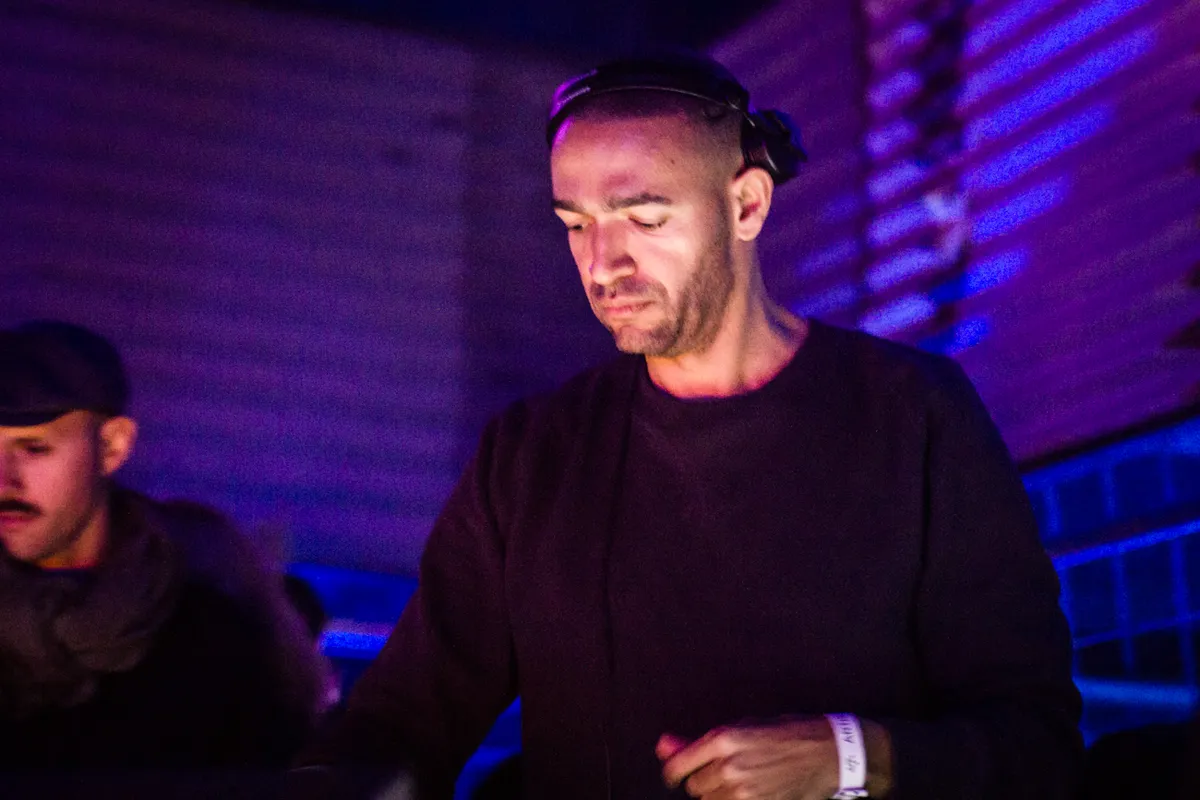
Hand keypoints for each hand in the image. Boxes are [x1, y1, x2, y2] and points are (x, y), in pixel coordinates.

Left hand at [657, 716, 893, 798]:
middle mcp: (729, 766)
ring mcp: (744, 790)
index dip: (673, 773)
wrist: (824, 753)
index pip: (678, 767)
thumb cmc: (782, 733)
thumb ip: (697, 742)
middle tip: (722, 770)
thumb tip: (662, 745)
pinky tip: (745, 792)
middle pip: (695, 787)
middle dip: (703, 780)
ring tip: (738, 780)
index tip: (674, 775)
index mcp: (723, 739)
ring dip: (717, 794)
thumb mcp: (739, 728)